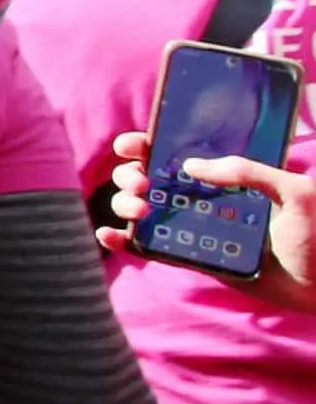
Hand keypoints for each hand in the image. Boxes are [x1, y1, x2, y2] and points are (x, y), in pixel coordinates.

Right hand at [98, 129, 315, 311]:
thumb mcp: (295, 193)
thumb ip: (249, 172)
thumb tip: (191, 166)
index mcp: (224, 175)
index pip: (175, 151)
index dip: (146, 144)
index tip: (133, 145)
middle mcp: (203, 198)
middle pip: (148, 177)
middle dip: (131, 175)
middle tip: (142, 183)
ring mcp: (195, 228)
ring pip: (143, 209)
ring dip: (125, 204)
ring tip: (139, 211)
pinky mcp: (194, 259)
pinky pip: (152, 249)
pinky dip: (123, 242)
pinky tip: (108, 235)